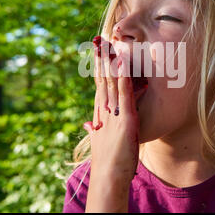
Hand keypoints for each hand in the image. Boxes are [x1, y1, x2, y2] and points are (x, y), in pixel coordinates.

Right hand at [84, 36, 139, 211]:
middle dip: (101, 58)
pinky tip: (123, 62)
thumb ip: (94, 129)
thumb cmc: (107, 160)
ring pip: (111, 81)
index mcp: (101, 112)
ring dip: (110, 61)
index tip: (96, 52)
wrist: (109, 175)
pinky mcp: (126, 118)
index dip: (98, 67)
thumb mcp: (100, 140)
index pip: (99, 84)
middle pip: (102, 78)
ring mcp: (114, 112)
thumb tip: (88, 124)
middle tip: (99, 39)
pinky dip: (123, 77)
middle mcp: (105, 109)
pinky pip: (125, 93)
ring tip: (109, 43)